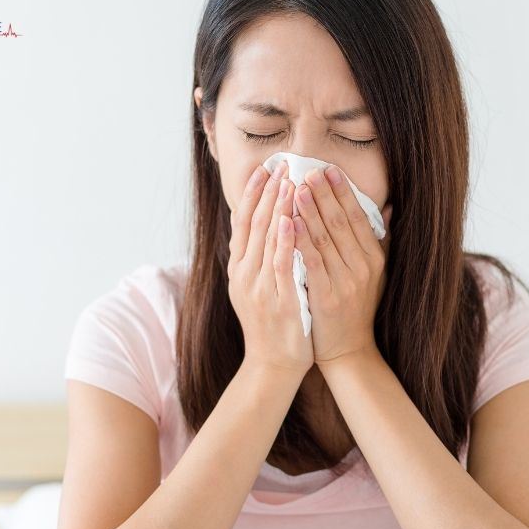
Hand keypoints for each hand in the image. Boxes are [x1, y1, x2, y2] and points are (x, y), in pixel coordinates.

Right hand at [227, 161, 313, 375]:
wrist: (273, 364)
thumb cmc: (274, 323)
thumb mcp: (259, 286)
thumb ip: (263, 257)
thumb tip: (269, 225)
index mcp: (239, 268)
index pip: (243, 221)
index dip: (253, 193)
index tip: (265, 167)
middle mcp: (244, 273)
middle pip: (253, 224)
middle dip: (268, 191)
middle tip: (281, 164)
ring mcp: (258, 287)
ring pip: (265, 239)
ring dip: (277, 207)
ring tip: (289, 180)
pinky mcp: (276, 300)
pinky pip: (279, 264)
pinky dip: (283, 240)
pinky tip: (289, 219)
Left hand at [292, 165, 392, 363]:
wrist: (349, 350)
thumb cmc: (357, 308)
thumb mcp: (376, 274)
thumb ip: (381, 240)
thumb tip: (388, 208)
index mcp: (373, 259)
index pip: (358, 218)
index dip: (343, 193)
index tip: (330, 170)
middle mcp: (363, 268)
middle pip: (341, 223)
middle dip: (325, 195)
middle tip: (309, 170)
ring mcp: (345, 282)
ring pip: (325, 239)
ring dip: (310, 211)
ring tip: (297, 187)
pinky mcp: (326, 296)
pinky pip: (311, 262)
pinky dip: (300, 240)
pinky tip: (289, 222)